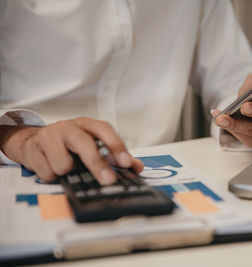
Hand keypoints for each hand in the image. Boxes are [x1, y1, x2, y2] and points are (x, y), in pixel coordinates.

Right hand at [0, 117, 142, 183]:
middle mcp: (69, 127)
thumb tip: (136, 167)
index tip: (126, 162)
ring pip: (63, 163)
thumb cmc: (68, 145)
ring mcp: (49, 136)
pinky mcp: (33, 148)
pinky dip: (51, 176)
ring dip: (66, 171)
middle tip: (108, 180)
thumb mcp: (91, 145)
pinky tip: (50, 166)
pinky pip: (47, 172)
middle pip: (84, 144)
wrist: (32, 141)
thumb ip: (114, 156)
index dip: (116, 145)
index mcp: (86, 125)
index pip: (104, 130)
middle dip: (97, 164)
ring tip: (64, 165)